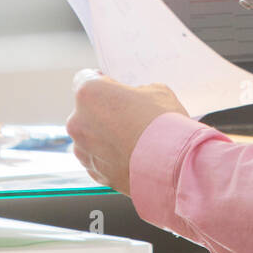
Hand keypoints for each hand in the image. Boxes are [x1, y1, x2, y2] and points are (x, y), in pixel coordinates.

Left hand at [65, 70, 189, 195]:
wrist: (174, 167)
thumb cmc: (164, 125)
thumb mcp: (156, 91)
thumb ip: (137, 92)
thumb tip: (136, 100)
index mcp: (89, 94)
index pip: (85, 79)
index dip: (102, 82)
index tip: (113, 88)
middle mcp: (78, 121)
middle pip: (87, 110)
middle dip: (104, 112)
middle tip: (130, 116)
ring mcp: (83, 150)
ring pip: (90, 138)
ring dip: (106, 137)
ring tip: (134, 140)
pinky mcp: (94, 173)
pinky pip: (98, 160)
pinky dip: (111, 158)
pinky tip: (133, 156)